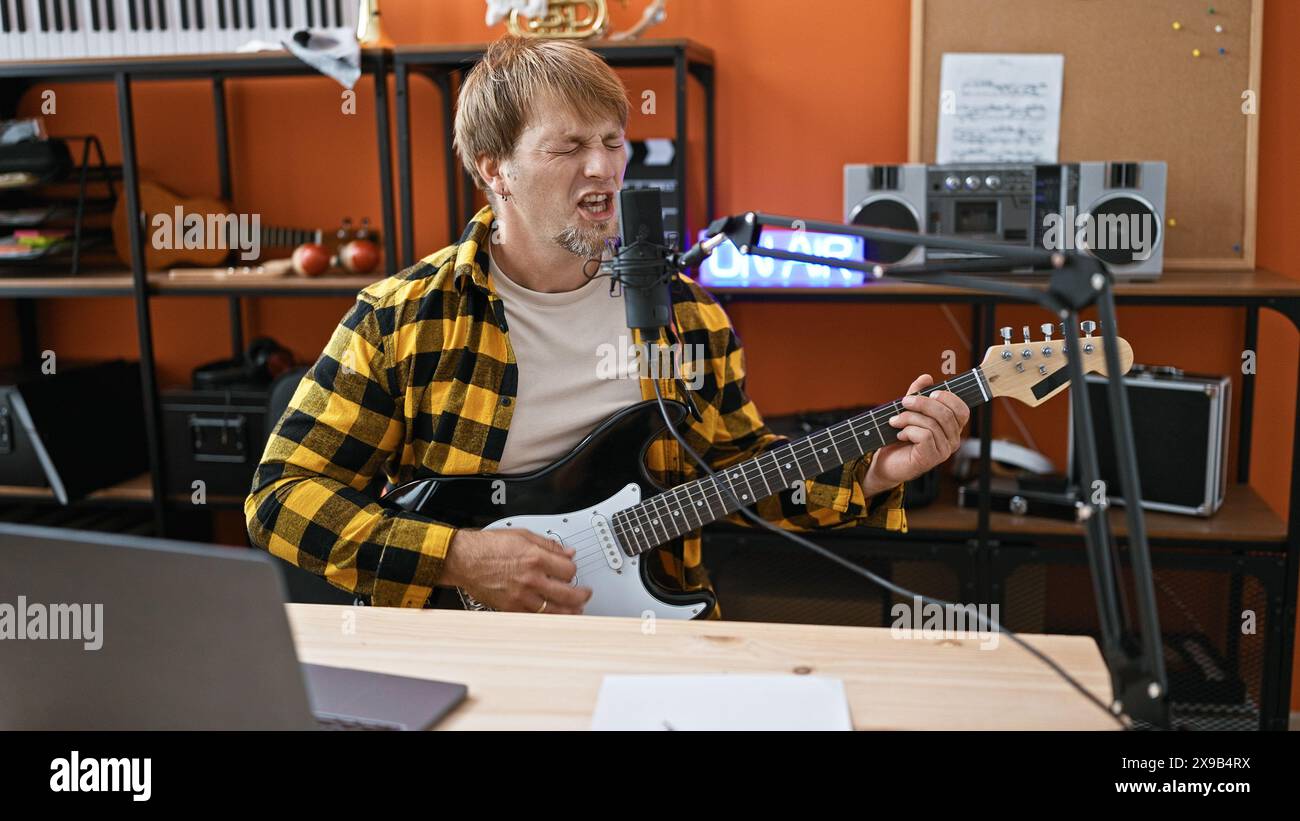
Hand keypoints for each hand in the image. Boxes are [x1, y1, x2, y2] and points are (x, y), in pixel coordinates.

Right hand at [441, 529, 592, 614]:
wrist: (464, 559)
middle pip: (568, 593)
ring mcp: (521, 596)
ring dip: (570, 611)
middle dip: (581, 595)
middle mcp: (530, 578)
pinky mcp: (511, 608)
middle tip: (586, 594)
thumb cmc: (487, 547)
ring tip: (577, 610)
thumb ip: (548, 545)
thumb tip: (567, 552)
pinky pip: (536, 617)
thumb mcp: (522, 535)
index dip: (573, 569)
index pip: (569, 569)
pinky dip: (548, 618)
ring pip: (555, 610)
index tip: (571, 569)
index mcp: (535, 558)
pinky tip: (554, 616)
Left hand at [868, 373, 969, 488]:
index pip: (961, 410)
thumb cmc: (900, 437)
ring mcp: (943, 451)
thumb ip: (918, 394)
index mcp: (952, 428)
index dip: (948, 397)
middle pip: (946, 414)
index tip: (929, 393)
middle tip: (904, 402)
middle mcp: (952, 440)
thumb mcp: (909, 411)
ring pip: (932, 424)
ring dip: (909, 418)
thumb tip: (926, 377)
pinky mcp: (931, 458)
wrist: (886, 462)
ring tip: (895, 421)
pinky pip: (924, 436)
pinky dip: (908, 431)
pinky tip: (901, 435)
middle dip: (922, 403)